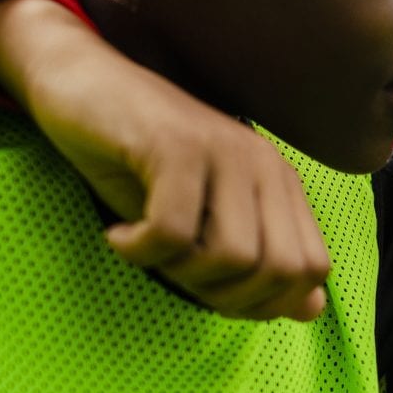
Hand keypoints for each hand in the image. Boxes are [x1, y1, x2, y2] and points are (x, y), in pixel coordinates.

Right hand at [0, 0, 332, 321]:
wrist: (80, 81)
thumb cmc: (138, 162)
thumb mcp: (201, 224)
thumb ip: (258, 264)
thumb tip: (311, 311)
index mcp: (279, 182)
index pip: (312, 269)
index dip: (265, 302)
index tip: (210, 293)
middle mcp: (263, 163)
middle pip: (279, 270)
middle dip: (225, 297)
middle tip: (175, 274)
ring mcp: (223, 150)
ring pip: (231, 256)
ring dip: (180, 273)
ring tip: (146, 248)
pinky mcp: (176, 145)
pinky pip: (171, 231)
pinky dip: (137, 249)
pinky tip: (117, 235)